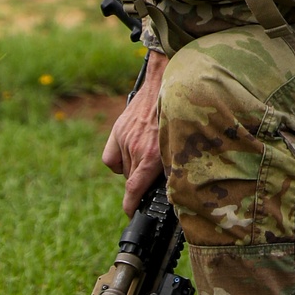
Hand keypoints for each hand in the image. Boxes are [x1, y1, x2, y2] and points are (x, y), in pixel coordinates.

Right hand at [103, 50, 167, 214]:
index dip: (130, 206)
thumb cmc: (183, 113)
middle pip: (132, 180)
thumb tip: (176, 185)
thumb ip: (174, 164)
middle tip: (153, 179)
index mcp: (152, 155)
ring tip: (148, 161)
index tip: (131, 213)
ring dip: (134, 171)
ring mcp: (125, 139)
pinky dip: (119, 162)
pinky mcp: (119, 130)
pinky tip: (130, 158)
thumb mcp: (182, 143)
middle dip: (142, 184)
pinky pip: (111, 159)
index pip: (133, 190)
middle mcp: (136, 148)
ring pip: (124, 170)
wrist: (168, 81)